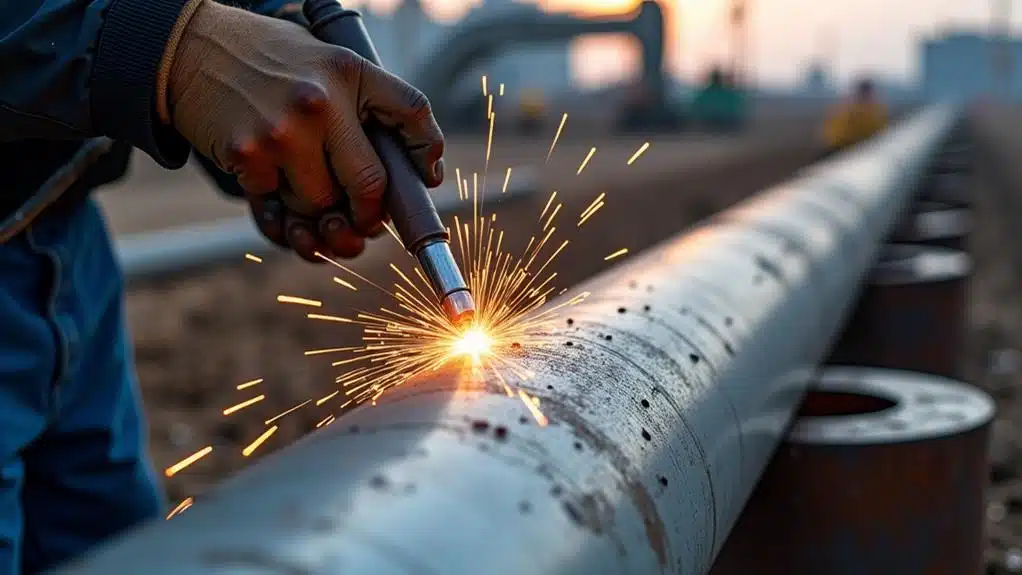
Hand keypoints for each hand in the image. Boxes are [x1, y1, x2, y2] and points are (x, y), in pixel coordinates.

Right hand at [162, 0, 444, 260]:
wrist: (189, 47)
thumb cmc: (265, 60)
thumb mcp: (322, 60)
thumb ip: (360, 103)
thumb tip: (410, 168)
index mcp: (349, 71)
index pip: (412, 111)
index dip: (426, 150)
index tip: (425, 175)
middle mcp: (322, 101)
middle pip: (370, 184)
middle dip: (369, 213)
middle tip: (363, 219)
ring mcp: (284, 132)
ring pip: (321, 204)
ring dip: (315, 209)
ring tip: (303, 189)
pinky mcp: (248, 155)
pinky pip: (278, 206)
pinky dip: (278, 209)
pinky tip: (270, 187)